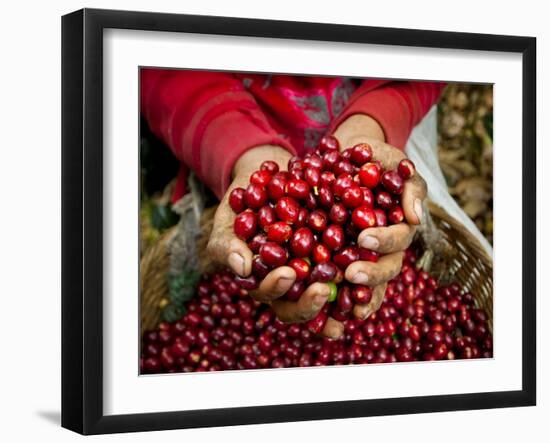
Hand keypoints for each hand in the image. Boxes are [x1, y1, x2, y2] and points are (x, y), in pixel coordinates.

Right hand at [206, 145, 343, 337]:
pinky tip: (372, 263)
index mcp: (262, 281)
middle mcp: (290, 285)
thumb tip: (242, 268)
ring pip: (327, 294)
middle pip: (299, 306)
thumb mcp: (229, 221)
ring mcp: (313, 272)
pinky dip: (360, 270)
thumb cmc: (241, 205)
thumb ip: (229, 245)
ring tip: (355, 297)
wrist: (266, 180)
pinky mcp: (335, 255)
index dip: (277, 290)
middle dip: (310, 304)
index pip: (269, 295)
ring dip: (342, 300)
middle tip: (323, 290)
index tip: (288, 274)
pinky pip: (349, 267)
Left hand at [333, 115, 426, 318]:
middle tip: (351, 275)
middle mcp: (383, 247)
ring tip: (344, 307)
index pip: (398, 239)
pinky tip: (320, 302)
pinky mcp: (339, 257)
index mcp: (398, 227)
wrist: (346, 158)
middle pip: (385, 268)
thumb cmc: (375, 159)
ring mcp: (362, 254)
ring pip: (367, 283)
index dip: (384, 241)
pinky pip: (339, 280)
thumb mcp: (395, 163)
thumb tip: (415, 217)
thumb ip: (410, 186)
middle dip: (371, 274)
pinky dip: (334, 295)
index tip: (364, 238)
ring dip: (356, 295)